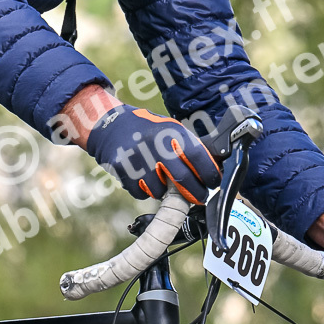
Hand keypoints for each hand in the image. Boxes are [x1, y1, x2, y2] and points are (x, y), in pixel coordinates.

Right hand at [86, 104, 220, 203]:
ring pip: (160, 191)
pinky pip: (142, 193)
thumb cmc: (147, 130)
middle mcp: (156, 145)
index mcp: (172, 132)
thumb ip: (188, 146)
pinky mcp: (124, 170)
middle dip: (195, 193)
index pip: (199, 157)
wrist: (110, 125)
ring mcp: (138, 158)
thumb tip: (212, 168)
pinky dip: (145, 191)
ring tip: (161, 179)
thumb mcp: (170, 128)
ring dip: (164, 192)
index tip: (213, 182)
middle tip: (200, 197)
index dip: (210, 174)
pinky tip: (143, 177)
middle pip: (184, 179)